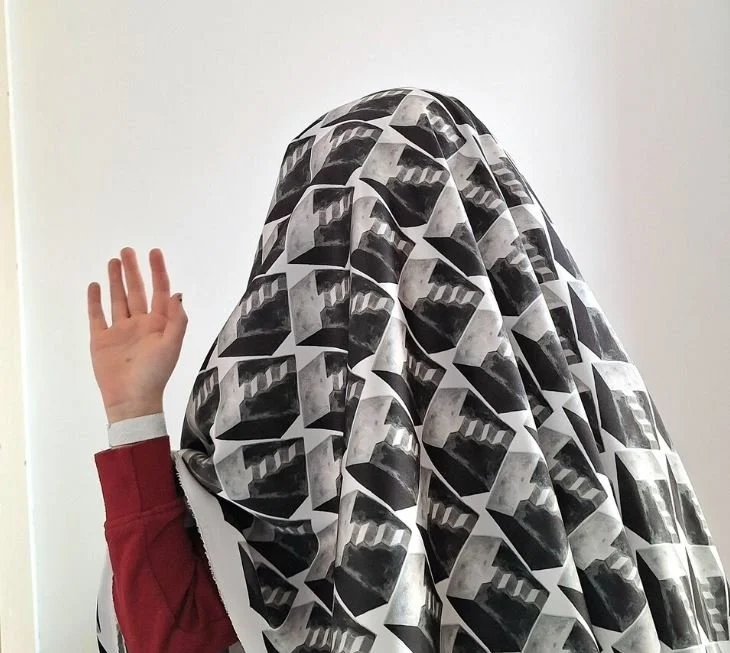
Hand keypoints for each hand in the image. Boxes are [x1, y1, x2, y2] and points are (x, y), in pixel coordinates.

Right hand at [87, 247, 187, 422]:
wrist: (131, 399)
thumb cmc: (155, 373)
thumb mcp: (172, 345)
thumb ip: (177, 319)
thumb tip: (178, 293)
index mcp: (159, 324)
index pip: (160, 292)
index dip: (158, 272)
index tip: (154, 252)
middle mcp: (140, 324)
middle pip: (137, 291)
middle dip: (133, 270)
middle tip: (128, 250)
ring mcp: (120, 331)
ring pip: (118, 299)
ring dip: (116, 280)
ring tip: (113, 261)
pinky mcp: (101, 340)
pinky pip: (97, 316)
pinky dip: (95, 301)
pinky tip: (96, 285)